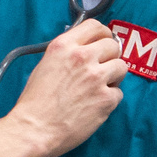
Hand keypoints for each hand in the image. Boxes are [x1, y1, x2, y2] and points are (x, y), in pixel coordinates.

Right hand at [5, 19, 125, 156]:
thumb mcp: (46, 65)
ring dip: (114, 76)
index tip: (103, 42)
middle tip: (102, 68)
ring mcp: (97, 78)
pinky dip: (110, 99)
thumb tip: (85, 49)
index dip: (103, 34)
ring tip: (100, 87)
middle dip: (110, 57)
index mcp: (64, 46)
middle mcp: (82, 57)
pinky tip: (95, 105)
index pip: (94, 26)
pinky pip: (119, 93)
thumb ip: (67, 53)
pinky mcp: (106, 99)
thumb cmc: (35, 102)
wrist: (34, 129)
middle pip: (112, 46)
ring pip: (121, 67)